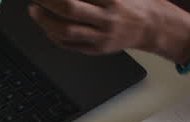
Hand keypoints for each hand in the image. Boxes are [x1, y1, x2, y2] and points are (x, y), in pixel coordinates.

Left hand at [28, 0, 188, 55]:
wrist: (154, 27)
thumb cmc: (137, 3)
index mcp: (113, 0)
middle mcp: (107, 19)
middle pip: (70, 10)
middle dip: (48, 2)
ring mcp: (101, 37)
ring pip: (66, 32)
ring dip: (45, 21)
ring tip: (35, 11)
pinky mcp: (97, 50)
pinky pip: (70, 46)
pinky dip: (54, 36)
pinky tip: (47, 27)